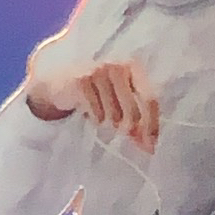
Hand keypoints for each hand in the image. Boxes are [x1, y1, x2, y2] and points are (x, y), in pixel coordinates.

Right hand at [25, 54, 159, 145]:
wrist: (62, 82)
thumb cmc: (98, 93)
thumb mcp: (120, 105)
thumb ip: (137, 125)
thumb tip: (150, 148)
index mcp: (134, 67)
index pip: (150, 99)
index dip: (151, 125)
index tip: (150, 146)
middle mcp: (118, 66)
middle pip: (133, 111)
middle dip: (128, 128)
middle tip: (121, 130)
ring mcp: (99, 71)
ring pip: (114, 115)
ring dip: (108, 122)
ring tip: (102, 113)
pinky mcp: (82, 80)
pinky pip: (96, 113)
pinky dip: (95, 119)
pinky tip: (90, 111)